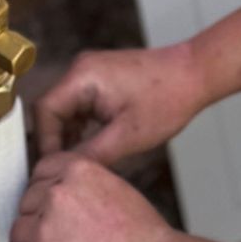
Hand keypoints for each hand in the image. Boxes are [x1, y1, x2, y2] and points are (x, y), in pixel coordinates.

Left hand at [0, 152, 174, 241]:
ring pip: (16, 234)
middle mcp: (56, 195)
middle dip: (40, 221)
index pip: (39, 173)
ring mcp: (43, 231)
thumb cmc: (142, 241)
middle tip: (67, 241)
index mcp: (76, 171)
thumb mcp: (115, 190)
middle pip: (26, 205)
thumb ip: (82, 187)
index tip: (55, 210)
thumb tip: (59, 195)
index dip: (47, 195)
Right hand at [33, 40, 207, 165]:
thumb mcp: (127, 137)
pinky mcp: (102, 80)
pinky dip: (82, 128)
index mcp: (82, 76)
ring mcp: (91, 72)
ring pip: (66, 111)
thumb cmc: (168, 99)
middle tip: (64, 171)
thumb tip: (63, 172)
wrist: (196, 74)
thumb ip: (90, 156)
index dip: (45, 143)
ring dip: (70, 137)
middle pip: (52, 111)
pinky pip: (80, 107)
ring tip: (79, 164)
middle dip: (57, 142)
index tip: (53, 168)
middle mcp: (81, 69)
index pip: (44, 112)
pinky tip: (92, 149)